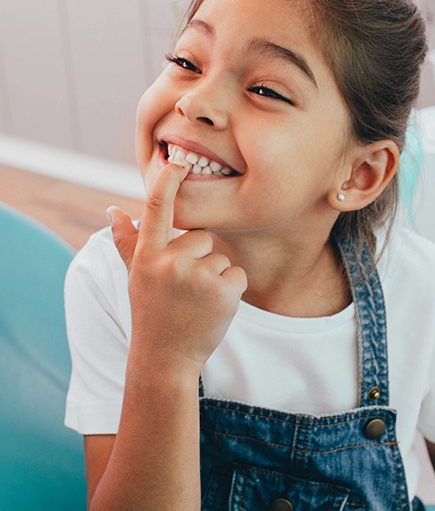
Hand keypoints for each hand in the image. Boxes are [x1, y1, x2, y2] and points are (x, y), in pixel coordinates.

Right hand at [108, 161, 246, 371]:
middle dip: (200, 258)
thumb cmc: (151, 312)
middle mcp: (170, 262)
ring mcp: (197, 277)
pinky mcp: (222, 291)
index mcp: (147, 255)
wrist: (165, 359)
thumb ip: (126, 242)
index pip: (156, 207)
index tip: (178, 160)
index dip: (168, 180)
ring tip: (196, 302)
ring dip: (215, 277)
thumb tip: (112, 209)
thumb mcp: (135, 277)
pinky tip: (213, 308)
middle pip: (202, 237)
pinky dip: (231, 290)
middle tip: (185, 289)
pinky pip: (237, 274)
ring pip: (221, 258)